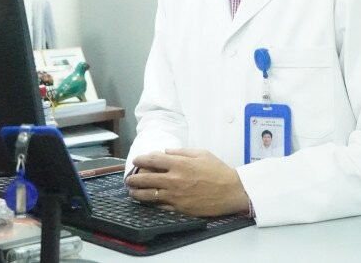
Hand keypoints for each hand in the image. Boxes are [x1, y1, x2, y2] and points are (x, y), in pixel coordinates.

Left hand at [125, 148, 249, 216]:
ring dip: (137, 193)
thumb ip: (181, 152)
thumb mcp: (201, 153)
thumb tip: (165, 152)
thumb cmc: (218, 171)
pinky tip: (146, 202)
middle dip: (134, 178)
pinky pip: (160, 206)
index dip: (141, 160)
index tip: (136, 161)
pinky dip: (151, 203)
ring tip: (131, 191)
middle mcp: (174, 180)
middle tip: (129, 179)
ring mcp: (175, 196)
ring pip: (149, 195)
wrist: (231, 192)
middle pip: (146, 179)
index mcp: (179, 164)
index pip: (152, 160)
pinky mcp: (179, 208)